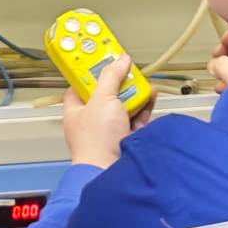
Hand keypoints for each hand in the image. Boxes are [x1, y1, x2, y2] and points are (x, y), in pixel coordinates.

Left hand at [61, 55, 154, 170]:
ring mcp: (110, 129)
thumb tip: (120, 60)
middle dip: (120, 81)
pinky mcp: (126, 137)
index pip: (82, 83)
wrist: (112, 171)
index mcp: (77, 109)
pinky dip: (144, 106)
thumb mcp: (102, 99)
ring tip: (142, 82)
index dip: (93, 70)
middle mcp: (92, 119)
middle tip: (128, 70)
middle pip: (107, 92)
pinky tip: (151, 95)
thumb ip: (111, 77)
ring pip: (124, 104)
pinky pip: (137, 116)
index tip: (105, 57)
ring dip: (134, 93)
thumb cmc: (96, 141)